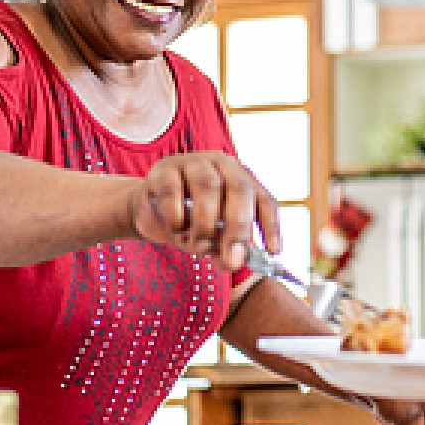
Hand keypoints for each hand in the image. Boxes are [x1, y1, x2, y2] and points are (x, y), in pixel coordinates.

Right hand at [130, 152, 279, 273]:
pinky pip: (173, 191)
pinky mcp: (163, 170)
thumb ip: (225, 248)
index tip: (274, 251)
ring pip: (208, 186)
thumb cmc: (190, 220)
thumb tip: (234, 261)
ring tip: (199, 246)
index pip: (264, 200)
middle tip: (233, 258)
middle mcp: (222, 165)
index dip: (272, 226)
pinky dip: (176, 216)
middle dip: (238, 226)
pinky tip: (177, 229)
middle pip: (239, 189)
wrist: (149, 208)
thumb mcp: (213, 237)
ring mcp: (193, 163)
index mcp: (242, 179)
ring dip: (206, 223)